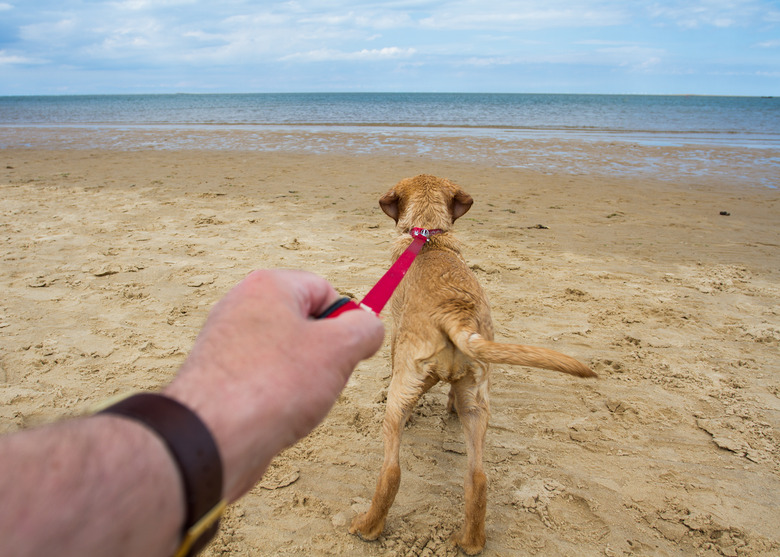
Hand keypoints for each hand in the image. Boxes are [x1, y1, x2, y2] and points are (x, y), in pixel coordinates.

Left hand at [164, 270, 383, 500]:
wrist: (212, 439)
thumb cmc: (273, 384)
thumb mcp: (339, 349)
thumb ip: (364, 329)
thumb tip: (369, 328)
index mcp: (268, 287)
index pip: (324, 290)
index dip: (345, 321)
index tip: (350, 350)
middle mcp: (242, 308)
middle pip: (305, 323)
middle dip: (324, 353)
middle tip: (323, 377)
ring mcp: (227, 344)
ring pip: (286, 356)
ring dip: (303, 380)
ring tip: (297, 401)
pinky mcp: (220, 379)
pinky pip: (265, 380)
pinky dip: (279, 398)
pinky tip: (277, 416)